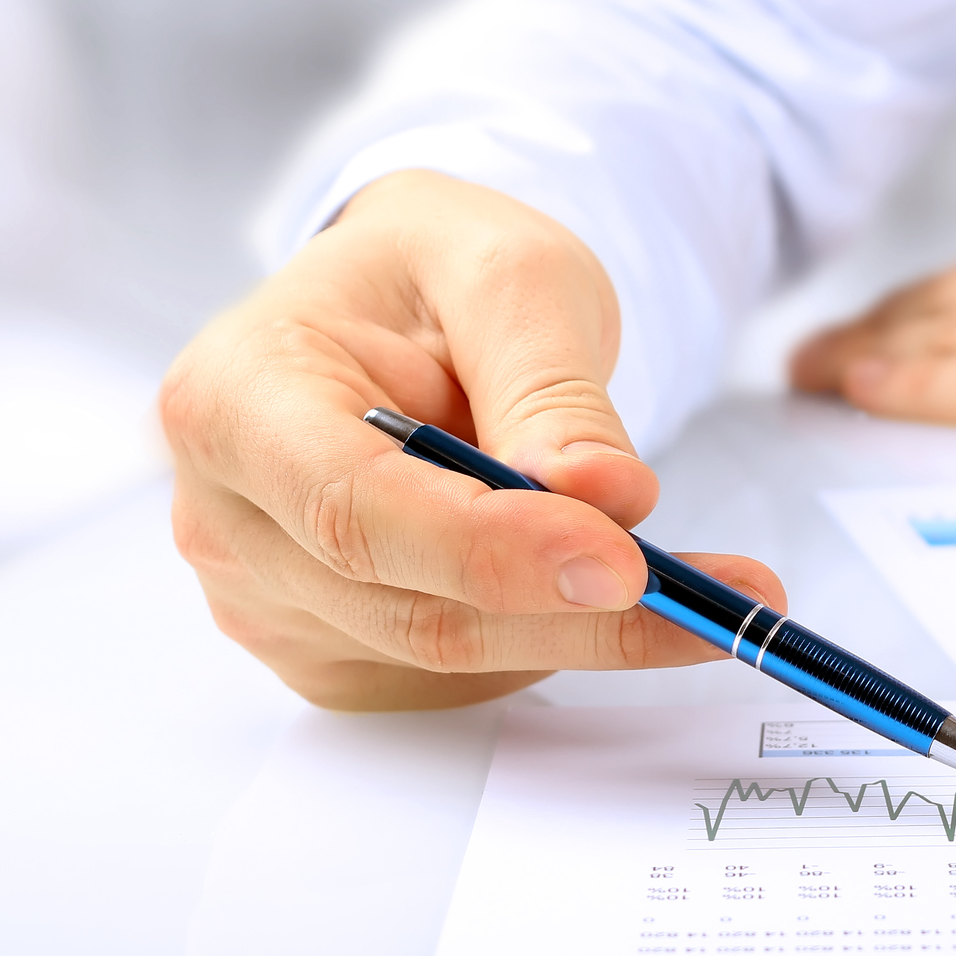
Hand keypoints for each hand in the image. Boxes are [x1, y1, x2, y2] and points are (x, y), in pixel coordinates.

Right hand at [161, 170, 783, 710]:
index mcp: (235, 399)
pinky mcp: (336, 649)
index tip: (624, 562)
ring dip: (594, 635)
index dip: (490, 553)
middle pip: (413, 609)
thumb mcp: (516, 278)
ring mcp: (270, 599)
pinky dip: (561, 643)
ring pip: (452, 660)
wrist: (411, 309)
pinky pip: (462, 680)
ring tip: (708, 586)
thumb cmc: (445, 275)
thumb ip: (553, 389)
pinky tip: (612, 589)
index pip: (355, 511)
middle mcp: (227, 516)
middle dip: (584, 614)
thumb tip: (603, 500)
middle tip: (727, 601)